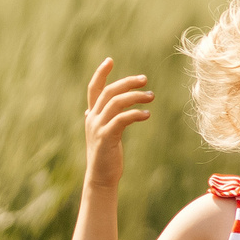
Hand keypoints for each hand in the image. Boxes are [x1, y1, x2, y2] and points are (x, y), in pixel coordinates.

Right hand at [83, 58, 153, 187]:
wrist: (101, 179)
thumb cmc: (105, 157)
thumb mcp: (100, 135)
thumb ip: (97, 120)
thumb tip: (88, 110)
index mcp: (92, 116)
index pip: (93, 89)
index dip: (100, 74)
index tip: (109, 60)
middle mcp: (92, 119)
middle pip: (108, 92)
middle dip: (127, 83)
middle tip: (145, 80)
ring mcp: (98, 128)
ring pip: (116, 103)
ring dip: (135, 97)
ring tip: (151, 97)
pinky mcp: (107, 138)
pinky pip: (122, 119)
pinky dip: (135, 114)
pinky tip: (147, 115)